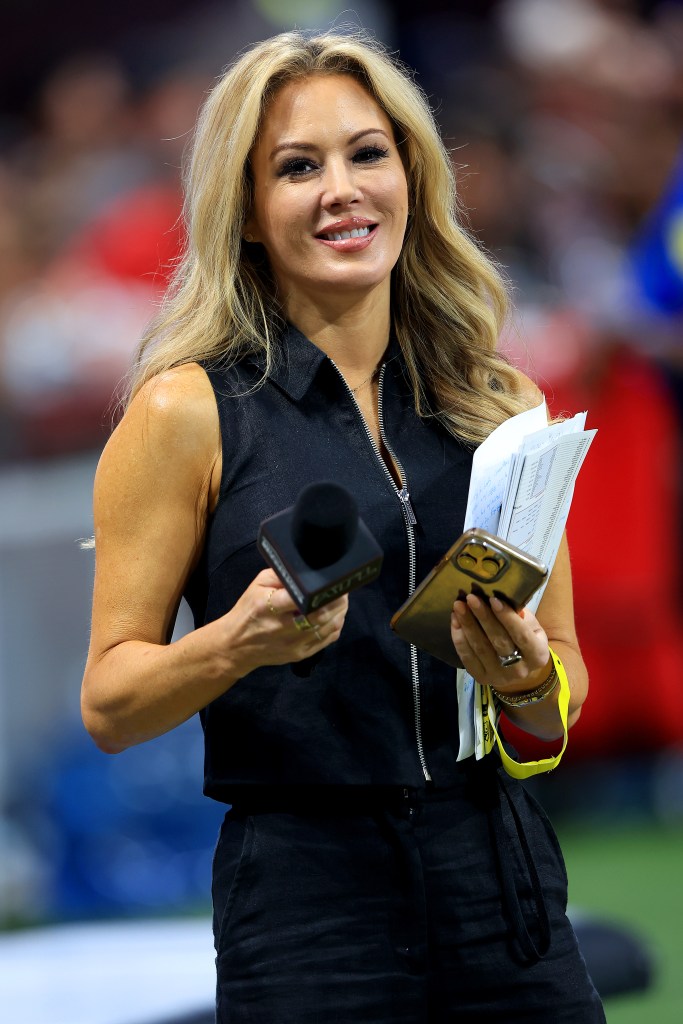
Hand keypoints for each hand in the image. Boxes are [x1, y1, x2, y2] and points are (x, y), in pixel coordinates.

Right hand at [220, 568, 348, 675]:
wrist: (236, 645)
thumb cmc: (248, 610)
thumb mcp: (257, 585)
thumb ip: (281, 575)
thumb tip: (305, 570)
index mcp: (268, 605)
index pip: (299, 597)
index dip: (320, 590)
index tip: (330, 581)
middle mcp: (281, 626)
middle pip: (320, 613)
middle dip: (336, 599)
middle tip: (341, 588)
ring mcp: (293, 644)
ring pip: (328, 627)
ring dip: (340, 612)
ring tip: (341, 600)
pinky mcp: (300, 654)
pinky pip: (327, 640)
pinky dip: (336, 626)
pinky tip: (335, 616)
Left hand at [450, 593, 550, 693]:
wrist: (518, 668)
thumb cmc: (525, 640)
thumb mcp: (531, 626)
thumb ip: (518, 615)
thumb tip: (498, 597)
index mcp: (538, 655)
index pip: (521, 635)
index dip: (507, 617)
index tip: (492, 599)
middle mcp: (519, 670)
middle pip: (499, 641)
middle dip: (483, 617)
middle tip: (471, 598)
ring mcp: (499, 677)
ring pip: (481, 648)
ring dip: (468, 625)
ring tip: (459, 606)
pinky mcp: (481, 678)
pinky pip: (467, 657)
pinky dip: (459, 637)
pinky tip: (455, 620)